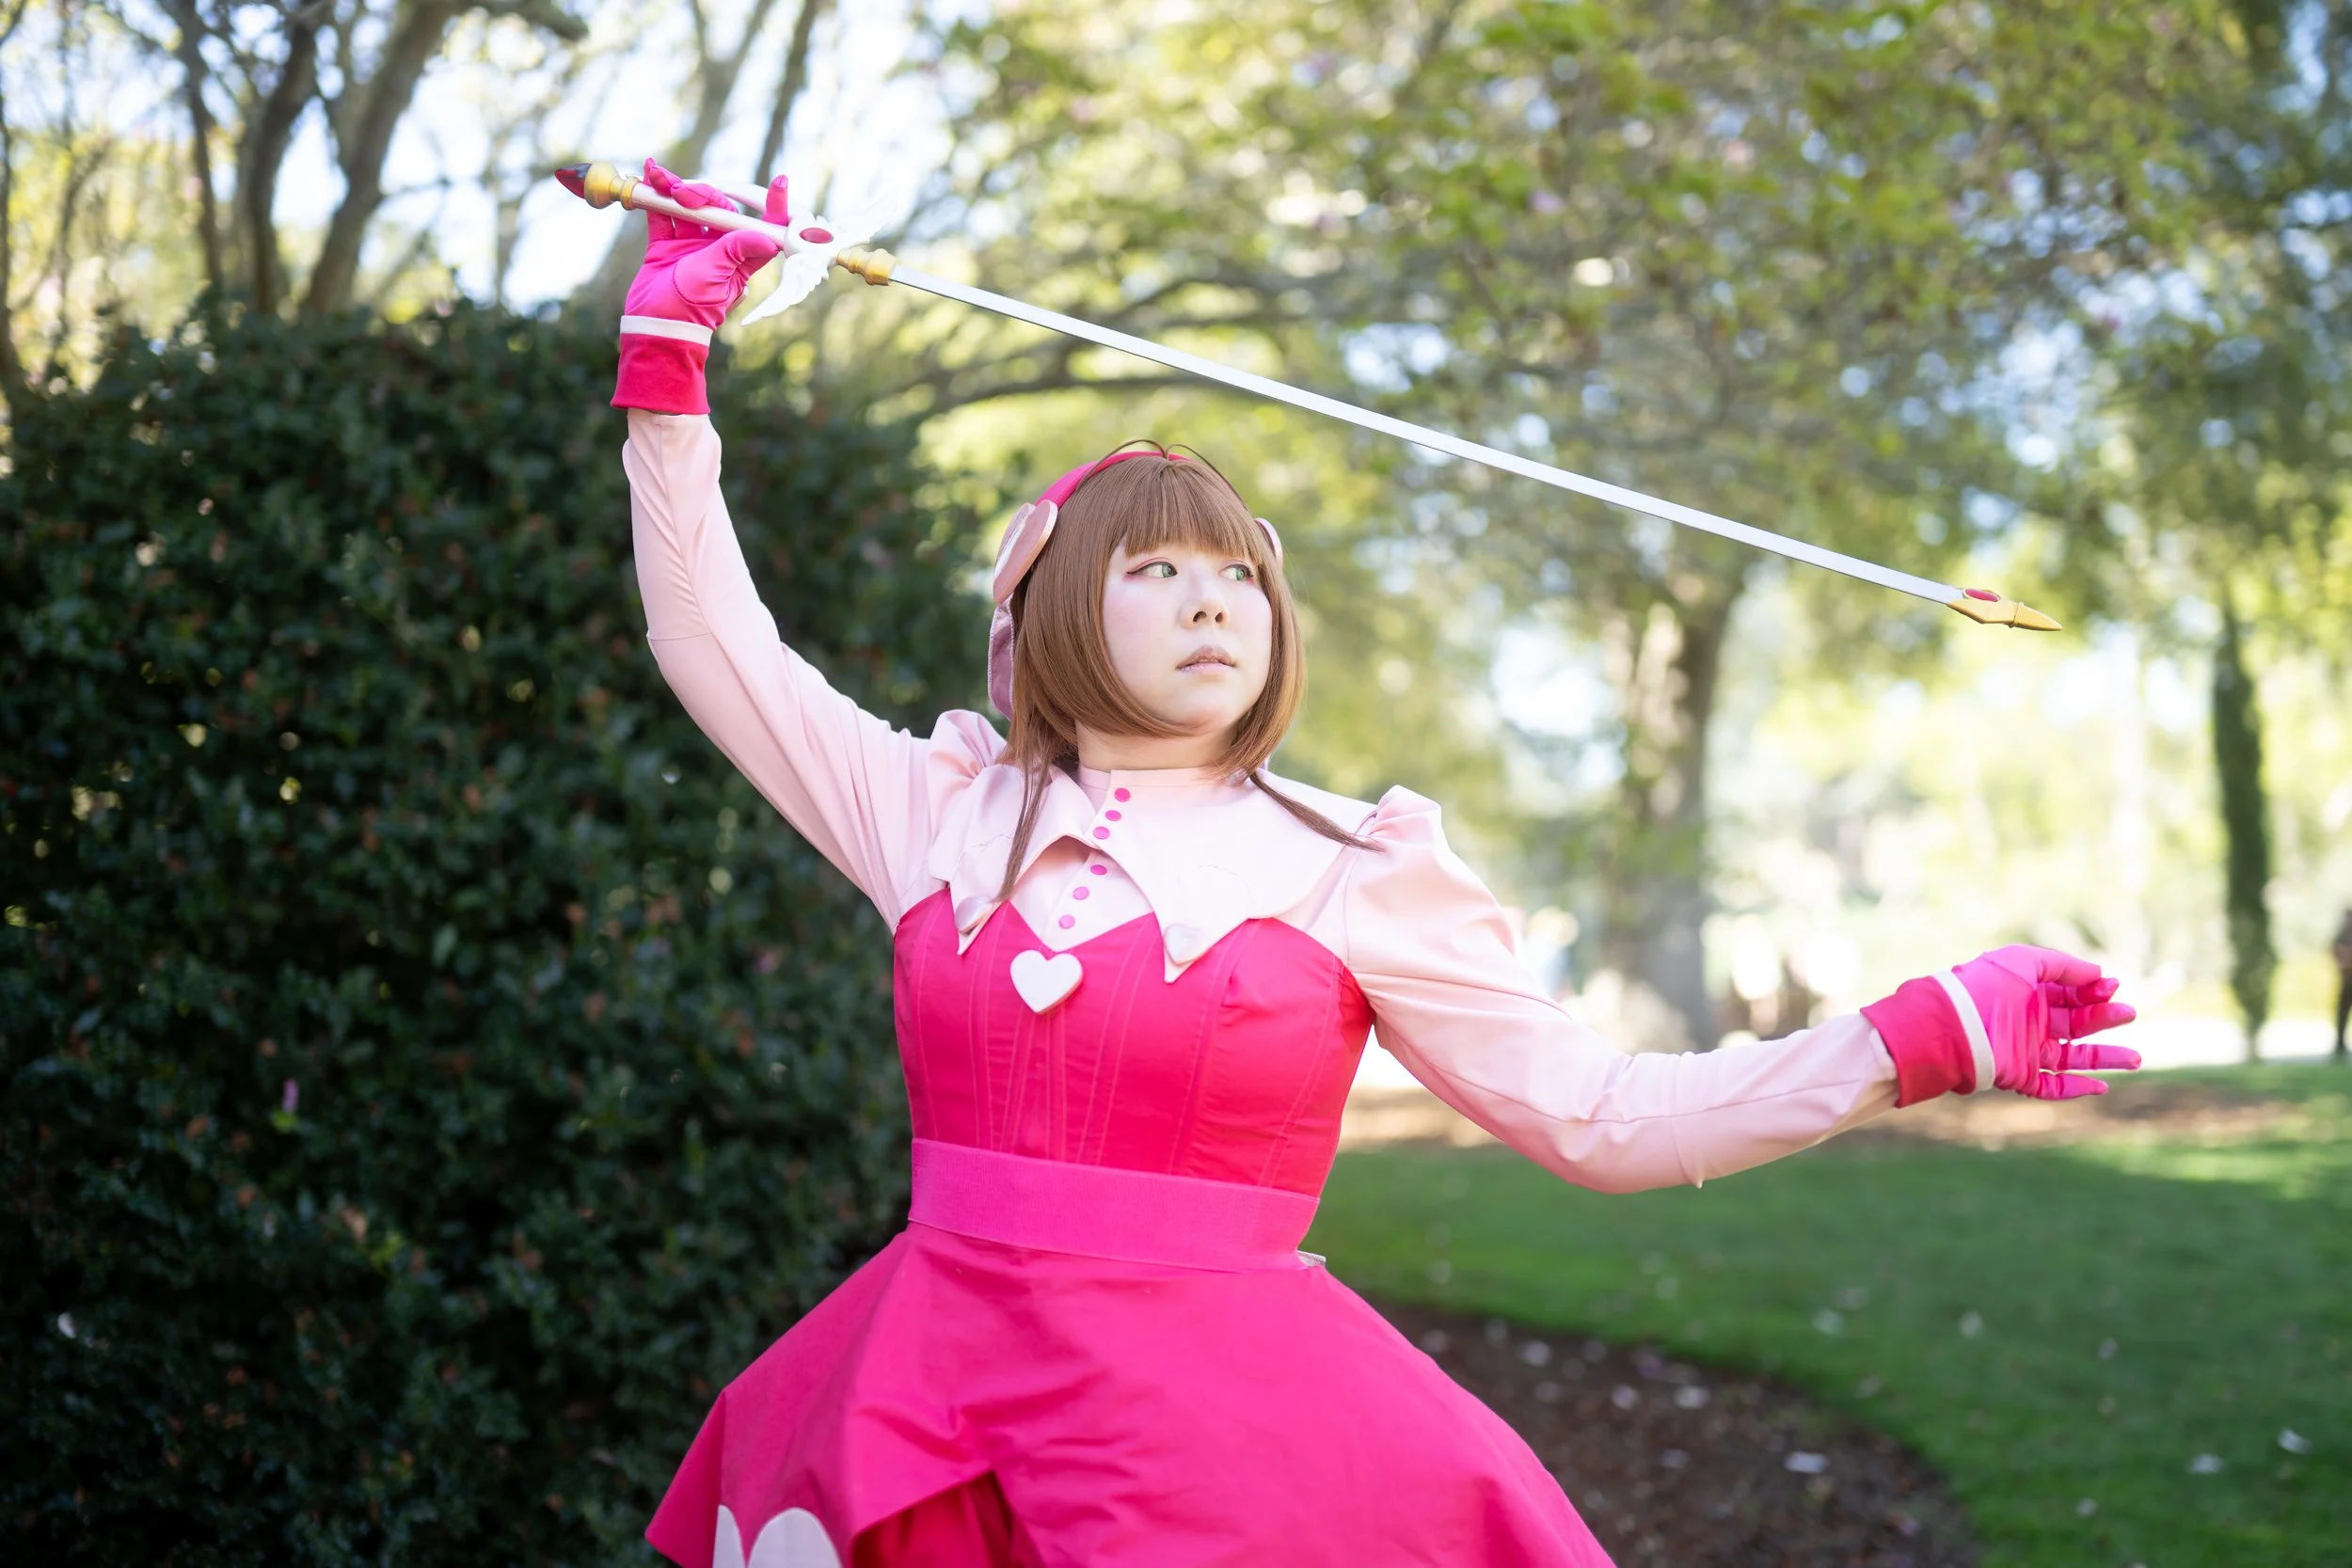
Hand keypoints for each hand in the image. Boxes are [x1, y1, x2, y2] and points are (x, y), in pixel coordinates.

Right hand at [612, 162, 788, 414]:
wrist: (655, 326)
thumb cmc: (692, 307)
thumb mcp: (717, 275)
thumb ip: (737, 251)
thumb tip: (769, 237)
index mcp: (740, 257)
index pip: (763, 228)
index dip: (774, 206)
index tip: (780, 182)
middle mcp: (718, 249)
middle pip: (719, 209)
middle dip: (703, 194)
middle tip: (685, 193)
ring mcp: (691, 246)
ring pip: (689, 209)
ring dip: (676, 190)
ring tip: (661, 177)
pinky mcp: (666, 247)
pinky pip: (663, 216)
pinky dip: (656, 197)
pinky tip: (651, 175)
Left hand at [1955, 944, 2141, 1099]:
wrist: (1953, 1024)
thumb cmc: (1986, 986)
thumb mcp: (2025, 960)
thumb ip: (2063, 965)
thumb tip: (2098, 974)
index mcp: (2029, 993)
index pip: (2070, 994)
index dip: (2094, 990)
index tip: (2112, 986)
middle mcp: (2030, 1021)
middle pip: (2077, 1023)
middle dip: (2105, 1018)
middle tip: (2128, 1013)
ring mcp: (2026, 1050)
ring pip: (2073, 1057)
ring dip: (2104, 1058)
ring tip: (2136, 1058)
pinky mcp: (2020, 1075)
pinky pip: (2053, 1086)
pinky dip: (2077, 1088)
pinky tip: (2102, 1085)